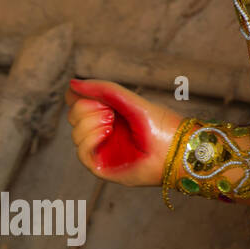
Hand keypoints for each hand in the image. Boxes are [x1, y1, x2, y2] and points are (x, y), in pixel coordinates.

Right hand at [65, 79, 182, 187]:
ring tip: (111, 122)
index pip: (78, 102)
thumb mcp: (132, 102)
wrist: (177, 150)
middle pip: (73, 116)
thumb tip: (73, 83)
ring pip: (75, 133)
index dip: (80, 97)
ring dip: (90, 123)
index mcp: (109, 113)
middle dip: (87, 108)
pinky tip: (106, 132)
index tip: (98, 97)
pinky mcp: (102, 166)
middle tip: (110, 111)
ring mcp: (102, 149)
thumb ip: (105, 90)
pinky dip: (90, 139)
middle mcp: (102, 130)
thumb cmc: (161, 126)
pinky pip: (81, 152)